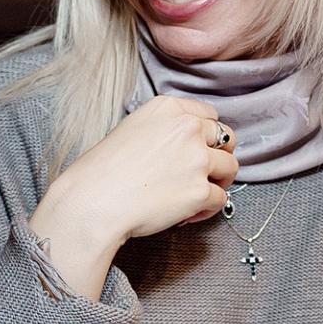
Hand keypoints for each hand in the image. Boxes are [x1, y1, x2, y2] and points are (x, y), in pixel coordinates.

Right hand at [29, 97, 236, 293]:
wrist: (92, 201)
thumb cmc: (102, 171)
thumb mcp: (131, 129)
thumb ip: (163, 129)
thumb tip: (184, 147)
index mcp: (168, 108)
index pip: (210, 115)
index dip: (207, 135)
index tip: (198, 150)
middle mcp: (187, 128)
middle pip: (226, 138)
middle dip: (218, 156)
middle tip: (201, 174)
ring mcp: (197, 159)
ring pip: (230, 168)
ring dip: (217, 183)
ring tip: (194, 196)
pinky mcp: (200, 191)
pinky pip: (220, 200)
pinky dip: (206, 210)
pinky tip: (185, 215)